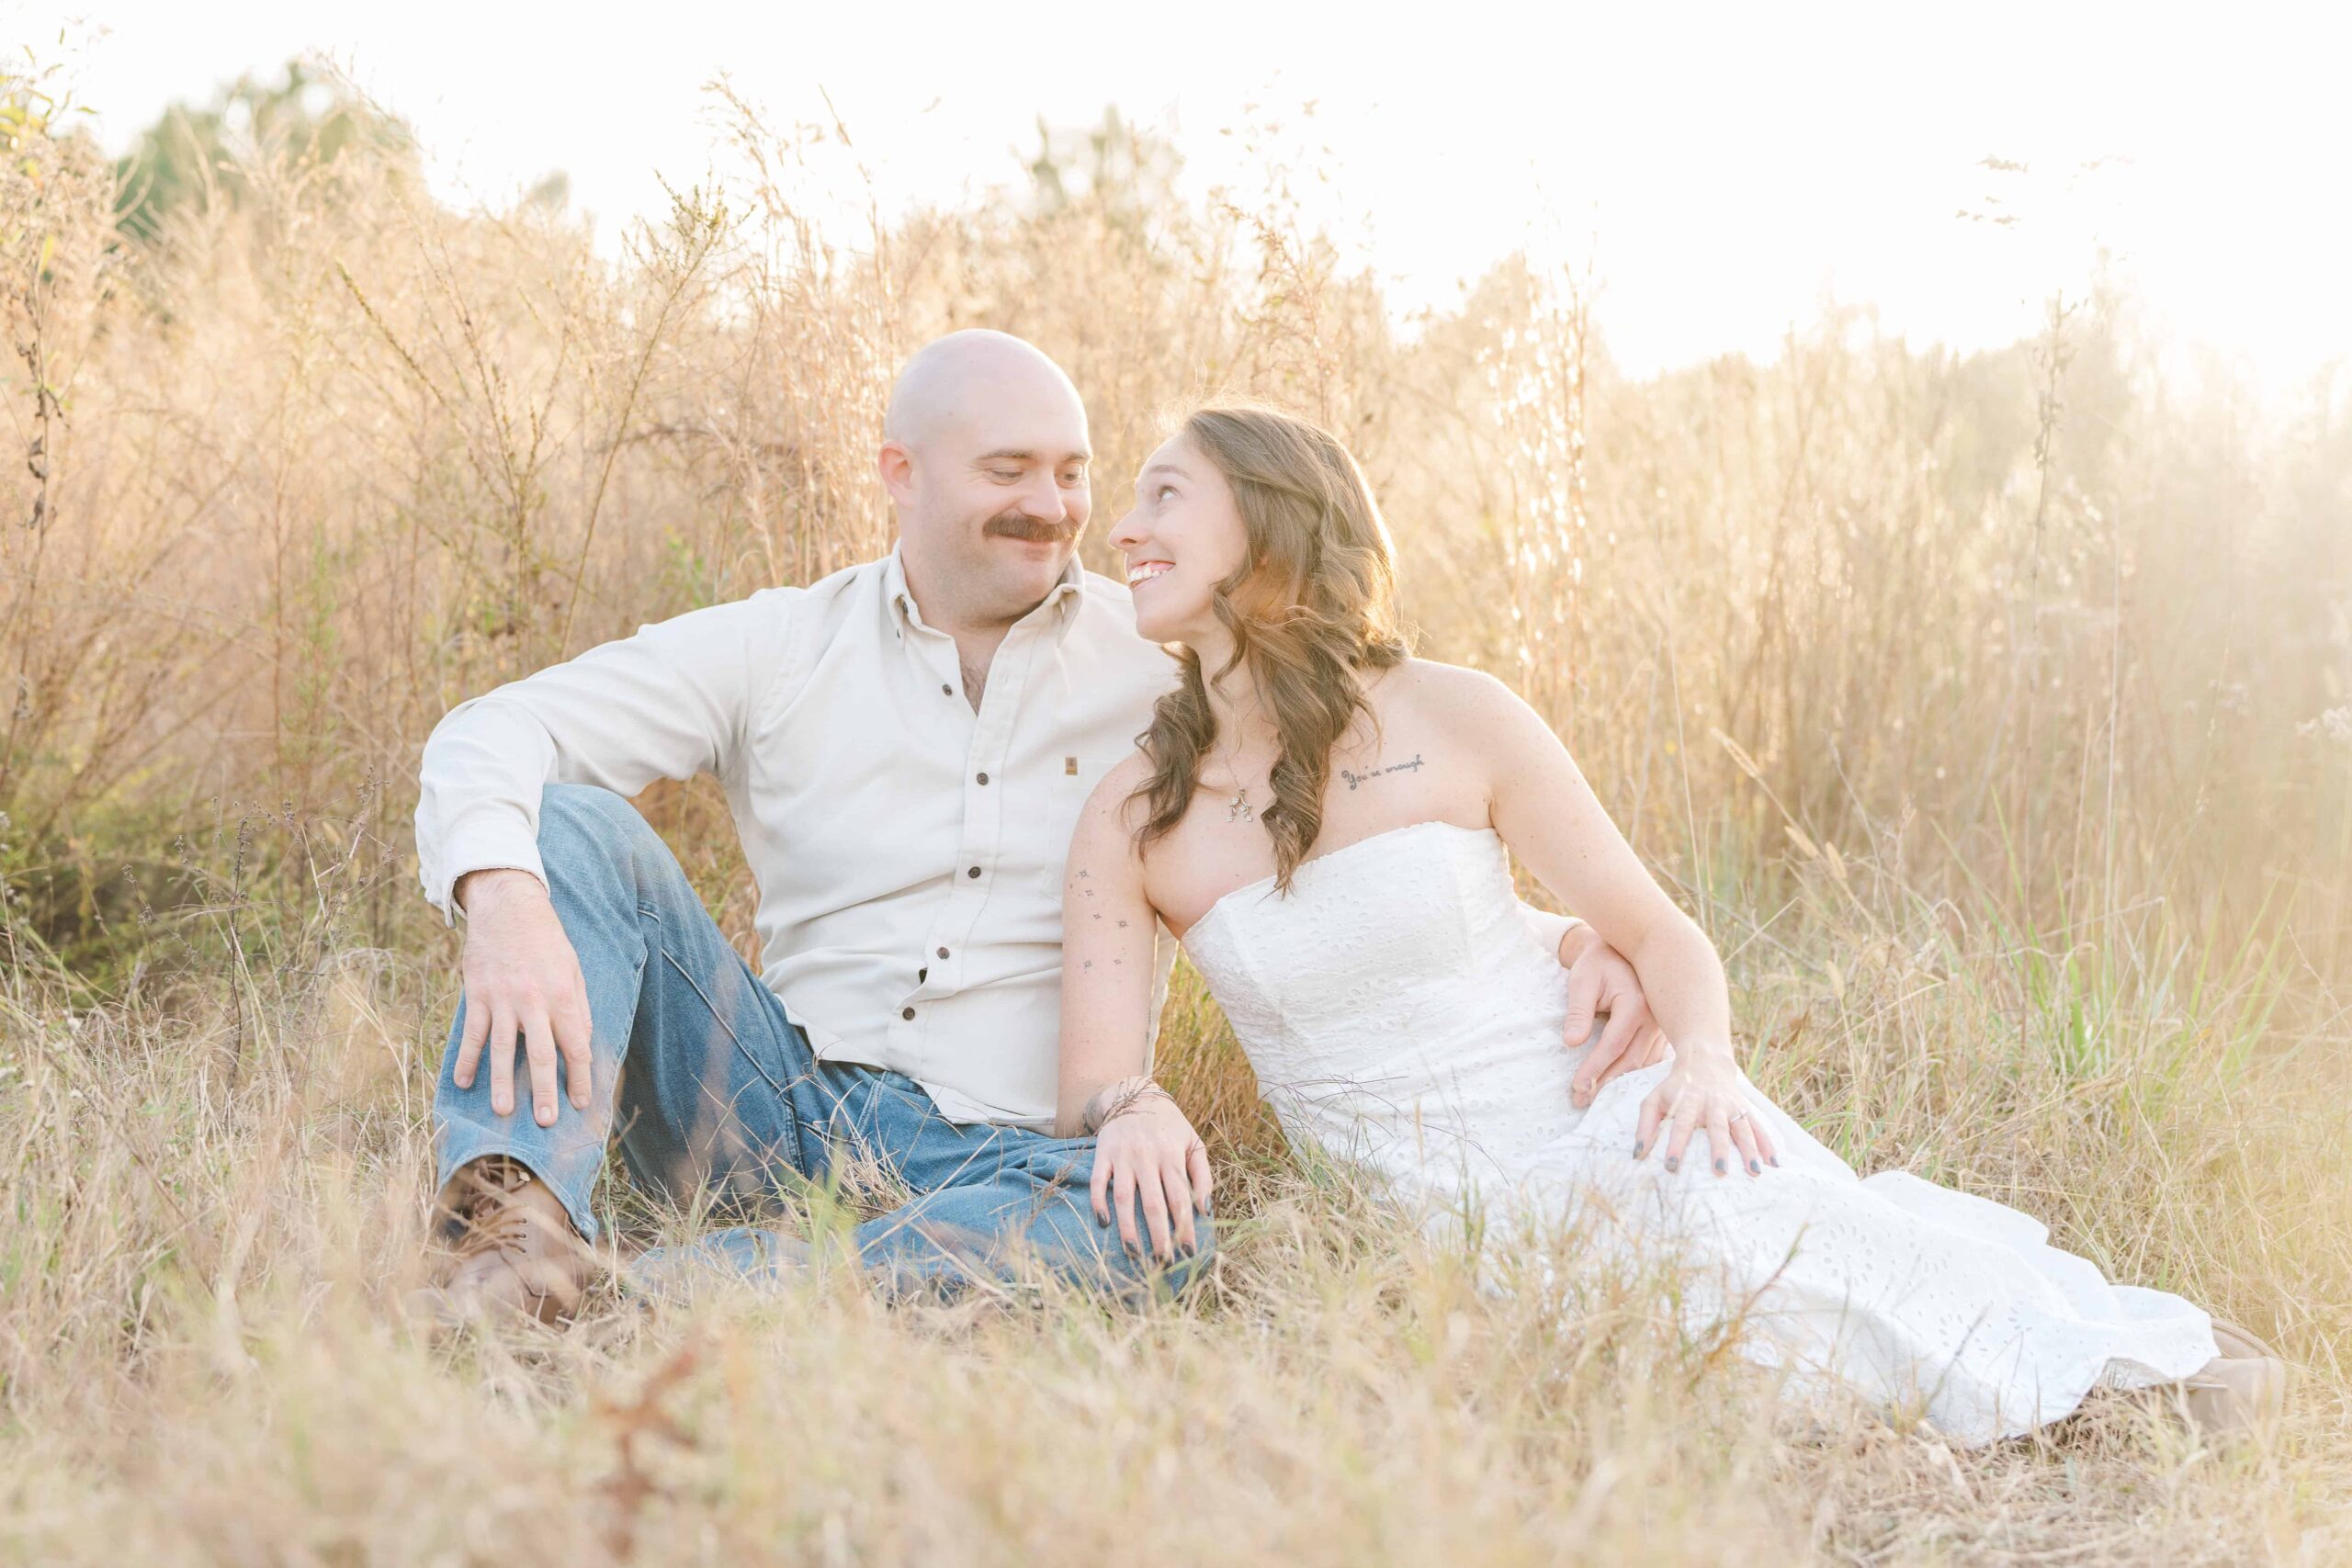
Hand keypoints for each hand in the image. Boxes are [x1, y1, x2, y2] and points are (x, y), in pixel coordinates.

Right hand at [452, 868, 594, 1127]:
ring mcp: (502, 999)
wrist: (508, 907)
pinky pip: (472, 1033)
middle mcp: (533, 1001)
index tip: (581, 1103)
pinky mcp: (477, 995)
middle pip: (540, 1054)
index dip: (579, 1076)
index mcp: (562, 996)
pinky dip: (467, 1059)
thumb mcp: (573, 969)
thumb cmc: (547, 940)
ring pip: (501, 1049)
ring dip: (501, 1083)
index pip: (575, 1045)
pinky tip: (464, 1082)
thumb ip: (578, 1007)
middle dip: (544, 1091)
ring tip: (504, 1111)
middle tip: (546, 1122)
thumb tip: (582, 1043)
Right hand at [1088, 1079, 1212, 1262]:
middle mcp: (1148, 1157)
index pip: (1181, 1199)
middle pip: (1154, 1203)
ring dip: (1128, 1228)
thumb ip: (1203, 1175)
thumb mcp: (1193, 1143)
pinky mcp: (1103, 1154)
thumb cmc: (1169, 1126)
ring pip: (1125, 1198)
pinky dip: (1099, 1204)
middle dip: (1159, 1236)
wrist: (1134, 1095)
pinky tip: (1104, 1225)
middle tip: (1163, 1263)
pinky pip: (1099, 1183)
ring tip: (1133, 1254)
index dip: (1186, 1227)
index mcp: (1173, 1155)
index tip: (1189, 1253)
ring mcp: (1123, 1156)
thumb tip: (1205, 1210)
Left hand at [1559, 924, 1669, 1107]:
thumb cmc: (1598, 963)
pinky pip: (1652, 1059)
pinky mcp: (1663, 1031)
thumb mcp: (1582, 981)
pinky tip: (1620, 1085)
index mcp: (1635, 1004)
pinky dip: (1636, 1074)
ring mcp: (1662, 1026)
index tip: (1576, 1087)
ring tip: (1596, 1097)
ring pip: (1644, 1064)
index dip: (1594, 1069)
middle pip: (1631, 1061)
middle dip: (1605, 1083)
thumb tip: (1572, 1043)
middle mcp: (1654, 1019)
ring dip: (1621, 1083)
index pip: (1613, 1046)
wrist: (1624, 947)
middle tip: (1581, 1100)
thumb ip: (1578, 1011)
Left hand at [1632, 1045, 1777, 1177]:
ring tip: (1754, 1172)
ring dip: (1749, 1149)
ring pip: (1742, 1127)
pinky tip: (1773, 1162)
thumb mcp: (1654, 1100)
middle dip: (1719, 1149)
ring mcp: (1732, 1105)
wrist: (1704, 1062)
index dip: (1675, 1145)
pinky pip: (1758, 1126)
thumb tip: (1637, 1155)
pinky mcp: (1745, 1108)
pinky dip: (1767, 1143)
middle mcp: (1712, 1102)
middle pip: (1717, 1127)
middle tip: (1720, 1172)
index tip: (1671, 1166)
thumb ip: (1645, 1126)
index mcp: (1687, 1100)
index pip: (1681, 1124)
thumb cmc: (1675, 1088)